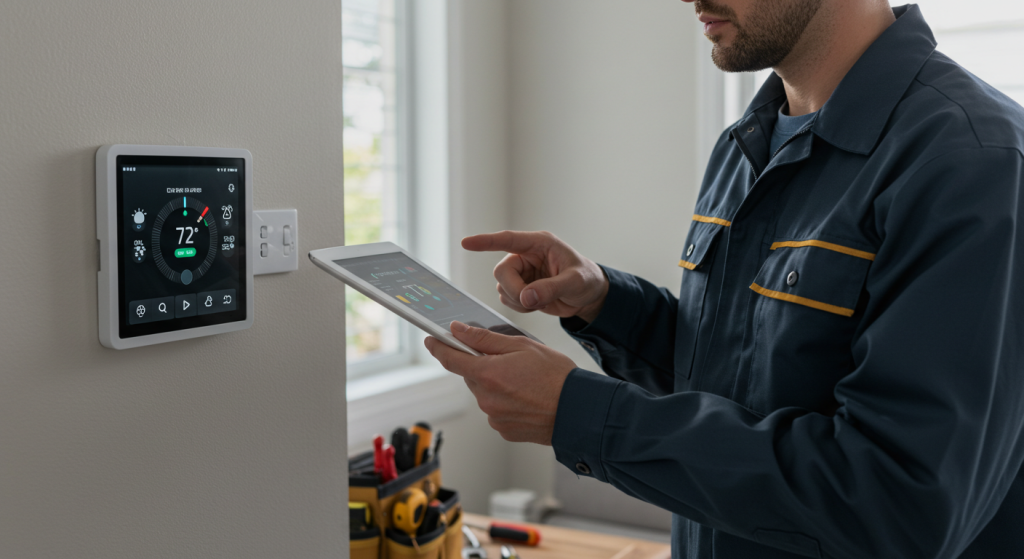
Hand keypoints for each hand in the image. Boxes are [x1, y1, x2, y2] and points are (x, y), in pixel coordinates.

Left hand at [425, 321, 576, 444]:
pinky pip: (497, 411)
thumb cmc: (556, 376)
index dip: (439, 347)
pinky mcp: (504, 430)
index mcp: (488, 374)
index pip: (451, 359)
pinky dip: (507, 402)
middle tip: (510, 361)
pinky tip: (527, 398)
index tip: (432, 341)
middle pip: (472, 376)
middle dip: (484, 366)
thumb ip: (485, 339)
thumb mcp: (522, 346)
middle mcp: (486, 399)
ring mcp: (494, 417)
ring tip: (526, 381)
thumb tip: (459, 331)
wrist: (579, 412)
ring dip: (497, 384)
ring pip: (486, 393)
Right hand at [462, 231, 609, 322]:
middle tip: (532, 300)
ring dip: (518, 299)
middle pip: (502, 271)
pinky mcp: (520, 288)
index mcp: (539, 244)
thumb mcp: (575, 282)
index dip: (486, 241)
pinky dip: (520, 307)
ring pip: (503, 287)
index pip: (508, 239)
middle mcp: (526, 256)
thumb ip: (551, 288)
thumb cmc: (587, 280)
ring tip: (541, 300)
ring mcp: (522, 273)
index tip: (466, 243)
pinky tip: (537, 304)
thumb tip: (527, 297)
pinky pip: (508, 299)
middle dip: (514, 289)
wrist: (589, 296)